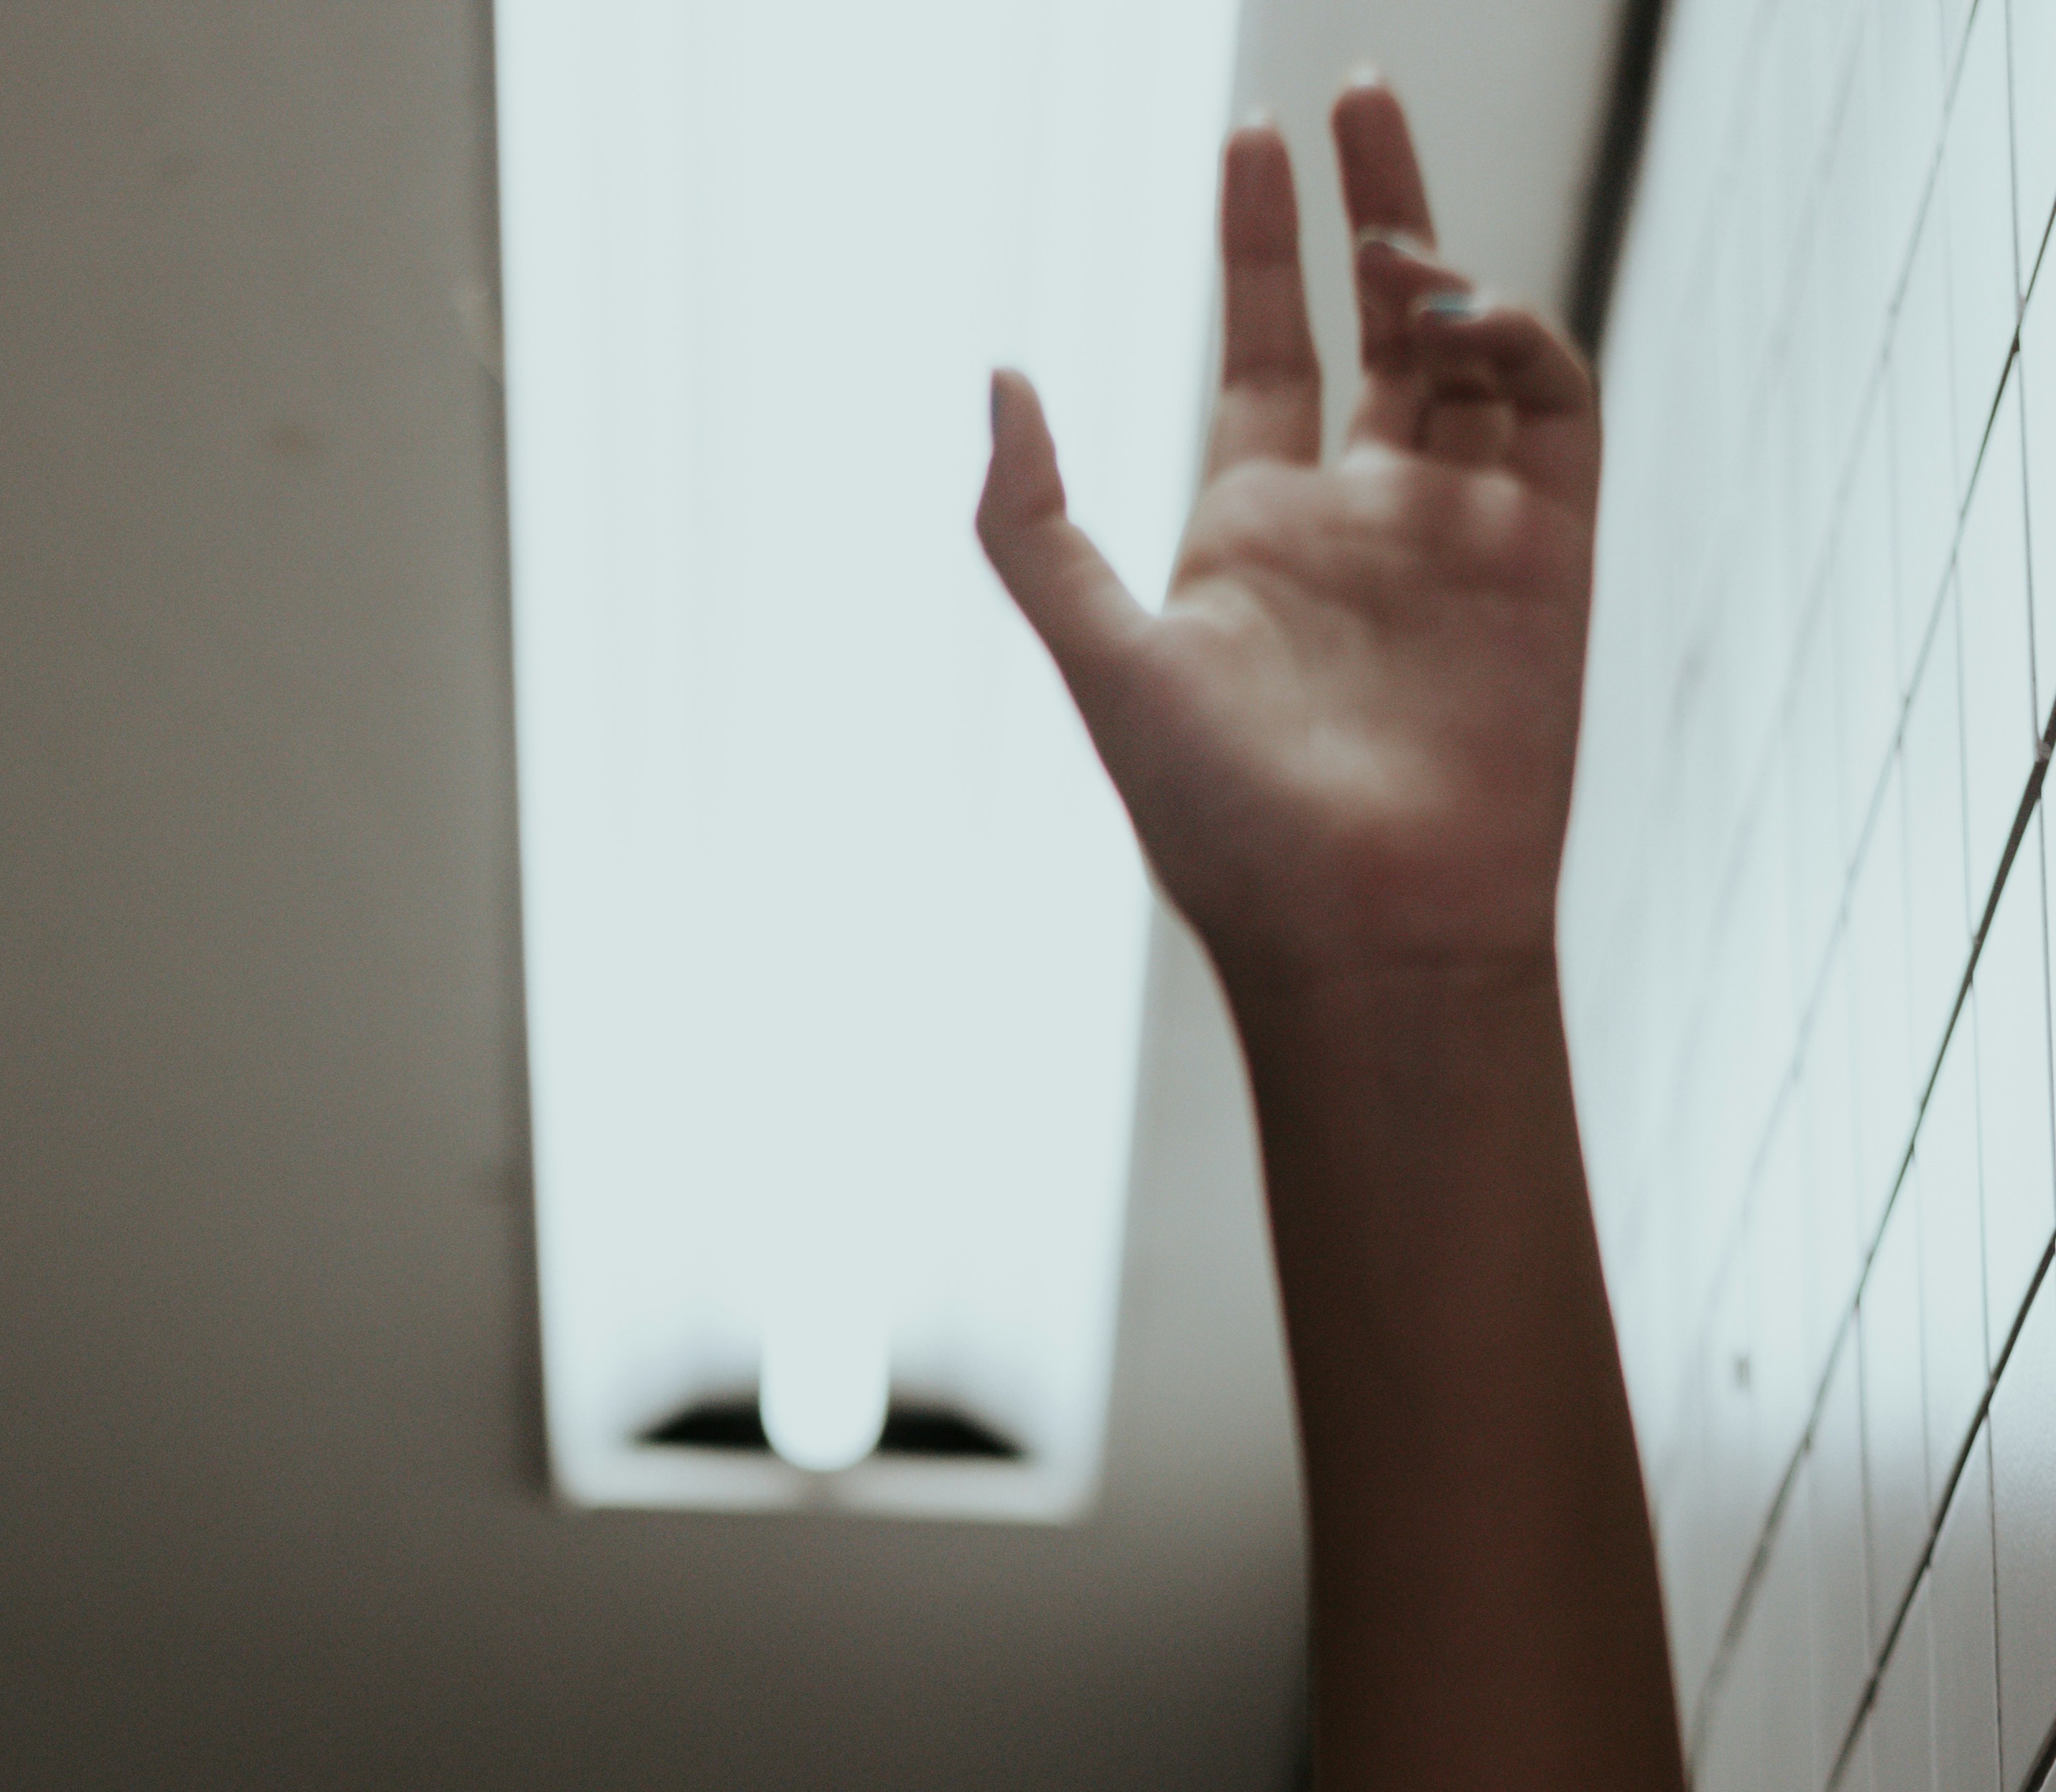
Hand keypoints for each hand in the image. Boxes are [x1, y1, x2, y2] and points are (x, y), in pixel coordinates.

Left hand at [976, 81, 1599, 993]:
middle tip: (1353, 97)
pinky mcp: (1548, 556)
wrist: (1370, 938)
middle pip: (1373, 323)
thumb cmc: (1227, 828)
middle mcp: (1359, 522)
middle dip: (1368, 207)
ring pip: (1468, 352)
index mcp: (1251, 537)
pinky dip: (1517, 337)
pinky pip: (1549, 407)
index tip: (1253, 135)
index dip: (1257, 242)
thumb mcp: (1101, 663)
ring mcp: (1457, 533)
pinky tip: (1458, 315)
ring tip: (1392, 240)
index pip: (1262, 350)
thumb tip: (998, 376)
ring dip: (1437, 267)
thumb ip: (1033, 526)